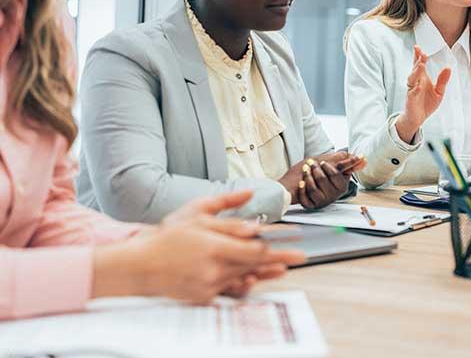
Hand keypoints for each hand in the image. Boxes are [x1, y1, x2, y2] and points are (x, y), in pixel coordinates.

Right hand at [92, 191, 304, 303]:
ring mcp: (208, 286)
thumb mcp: (197, 214)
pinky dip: (243, 282)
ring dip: (265, 272)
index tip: (295, 243)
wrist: (139, 267)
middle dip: (278, 260)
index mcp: (213, 247)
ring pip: (245, 277)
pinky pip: (229, 289)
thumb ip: (227, 210)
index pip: (254, 250)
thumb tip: (252, 203)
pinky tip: (254, 278)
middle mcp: (213, 269)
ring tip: (282, 268)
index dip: (277, 247)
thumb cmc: (168, 237)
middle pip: (255, 265)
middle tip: (300, 258)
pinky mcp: (204, 297)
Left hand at [297, 159, 353, 208]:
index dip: (327, 167)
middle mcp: (332, 196)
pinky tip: (301, 182)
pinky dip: (302, 189)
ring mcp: (321, 201)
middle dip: (315, 169)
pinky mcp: (311, 205)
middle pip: (323, 180)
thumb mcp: (335, 165)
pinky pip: (305, 199)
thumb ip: (348, 162)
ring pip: (313, 189)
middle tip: (311, 163)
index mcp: (341, 186)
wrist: (303, 180)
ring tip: (305, 169)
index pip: (335, 175)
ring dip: (307, 177)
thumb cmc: (320, 172)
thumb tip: (364, 160)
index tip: (322, 162)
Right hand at [394, 45, 450, 142]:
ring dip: (416, 72)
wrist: (418, 118)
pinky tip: (419, 85)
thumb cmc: (426, 103)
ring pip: (412, 79)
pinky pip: (413, 93)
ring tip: (421, 65)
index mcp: (422, 78)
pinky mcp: (411, 99)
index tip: (418, 47)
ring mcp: (412, 90)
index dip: (418, 56)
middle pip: (415, 69)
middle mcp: (416, 82)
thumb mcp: (439, 91)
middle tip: (421, 52)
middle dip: (417, 60)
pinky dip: (416, 88)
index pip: (419, 64)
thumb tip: (448, 67)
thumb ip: (442, 80)